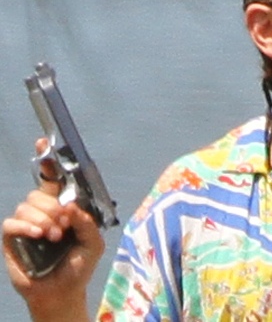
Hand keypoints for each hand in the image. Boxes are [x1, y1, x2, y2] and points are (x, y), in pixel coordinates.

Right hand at [2, 139, 102, 318]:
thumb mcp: (93, 244)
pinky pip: (13, 222)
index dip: (49, 161)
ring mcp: (27, 222)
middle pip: (41, 192)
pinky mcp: (13, 237)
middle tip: (64, 225)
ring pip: (27, 204)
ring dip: (44, 219)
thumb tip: (71, 206)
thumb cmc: (79, 266)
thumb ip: (88, 223)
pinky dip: (27, 226)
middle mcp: (44, 210)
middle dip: (54, 207)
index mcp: (64, 207)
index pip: (54, 180)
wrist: (62, 292)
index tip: (43, 142)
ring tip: (55, 237)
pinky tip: (38, 235)